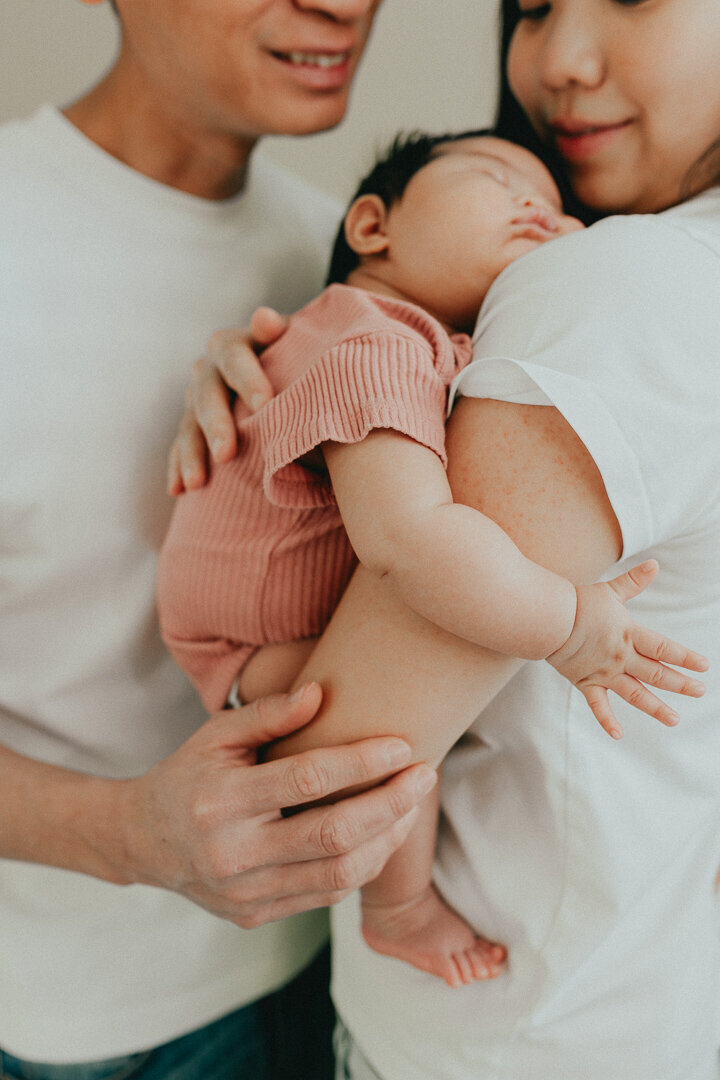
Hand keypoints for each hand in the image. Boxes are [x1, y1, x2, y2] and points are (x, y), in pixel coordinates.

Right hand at [120, 683, 435, 927]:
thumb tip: (322, 692)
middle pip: (334, 836)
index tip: (403, 746)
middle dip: (392, 805)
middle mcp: (233, 853)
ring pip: (340, 873)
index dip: (361, 762)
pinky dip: (364, 864)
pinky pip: (327, 894)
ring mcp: (246, 892)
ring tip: (411, 804)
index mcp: (221, 801)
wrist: (144, 841)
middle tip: (426, 776)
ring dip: (388, 838)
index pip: (307, 780)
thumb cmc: (190, 774)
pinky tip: (382, 833)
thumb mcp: (217, 735)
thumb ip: (269, 714)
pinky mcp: (256, 915)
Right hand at [167, 307, 287, 494]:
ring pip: (188, 427)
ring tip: (198, 482)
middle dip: (216, 426)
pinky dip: (179, 468)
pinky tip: (179, 491)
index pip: (235, 358)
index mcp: (231, 345)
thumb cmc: (294, 356)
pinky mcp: (190, 427)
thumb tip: (265, 318)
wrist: (281, 368)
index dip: (249, 380)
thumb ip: (281, 332)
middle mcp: (207, 370)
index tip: (265, 405)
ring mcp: (194, 400)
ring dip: (192, 455)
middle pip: (206, 397)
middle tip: (226, 454)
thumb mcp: (292, 339)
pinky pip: (180, 449)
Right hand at [547, 560, 708, 738]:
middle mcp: (621, 657)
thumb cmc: (578, 603)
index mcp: (630, 635)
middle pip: (656, 673)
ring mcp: (604, 672)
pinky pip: (598, 705)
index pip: (664, 648)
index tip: (704, 666)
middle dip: (680, 683)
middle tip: (700, 692)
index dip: (685, 657)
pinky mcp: (585, 682)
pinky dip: (607, 720)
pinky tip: (618, 734)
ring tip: (674, 719)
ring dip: (656, 707)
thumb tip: (654, 564)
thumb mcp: (609, 591)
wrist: (549, 619)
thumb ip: (633, 582)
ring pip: (635, 693)